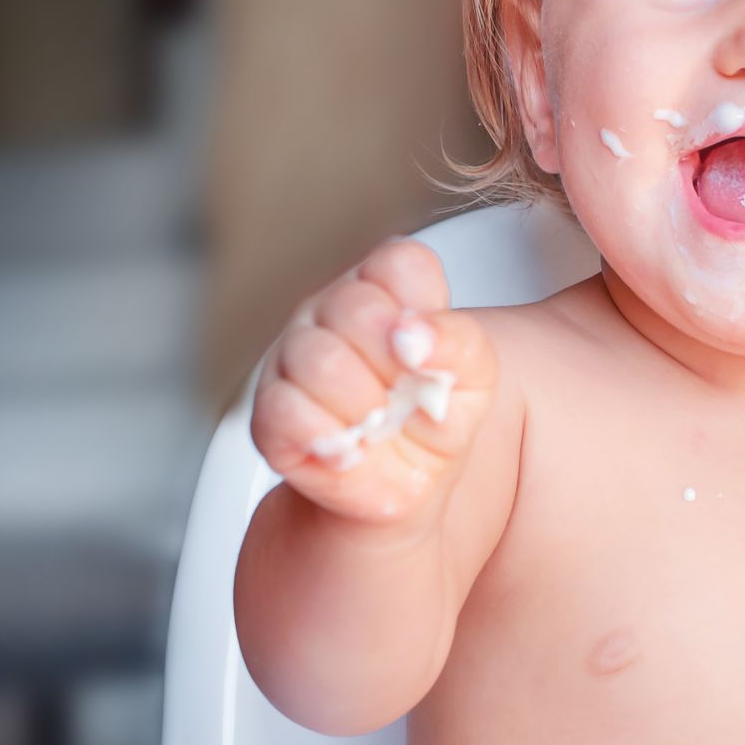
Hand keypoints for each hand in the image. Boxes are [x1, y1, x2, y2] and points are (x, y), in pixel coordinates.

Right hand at [250, 238, 496, 527]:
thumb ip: (458, 342)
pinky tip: (352, 448)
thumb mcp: (475, 377)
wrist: (406, 482)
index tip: (428, 353)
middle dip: (394, 365)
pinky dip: (329, 436)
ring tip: (380, 425)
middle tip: (407, 397)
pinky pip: (285, 409)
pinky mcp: (269, 411)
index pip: (399, 263)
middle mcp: (333, 312)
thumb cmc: (436, 415)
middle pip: (355, 307)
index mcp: (387, 291)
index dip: (421, 309)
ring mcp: (294, 357)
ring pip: (317, 357)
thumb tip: (414, 334)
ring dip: (365, 403)